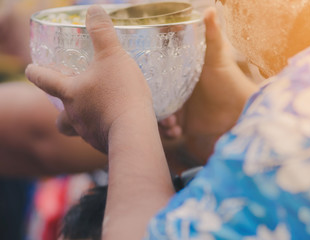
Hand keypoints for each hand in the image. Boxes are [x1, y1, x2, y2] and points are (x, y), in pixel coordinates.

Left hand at [26, 5, 152, 151]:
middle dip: (61, 111)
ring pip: (78, 129)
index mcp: (70, 93)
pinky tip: (116, 123)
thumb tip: (94, 9)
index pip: (43, 80)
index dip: (35, 72)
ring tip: (100, 112)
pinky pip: (98, 136)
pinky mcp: (103, 143)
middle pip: (59, 118)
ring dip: (85, 120)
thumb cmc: (120, 92)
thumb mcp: (112, 56)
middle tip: (73, 102)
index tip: (30, 69)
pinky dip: (103, 129)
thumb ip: (102, 32)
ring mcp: (88, 132)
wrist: (133, 130)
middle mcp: (74, 115)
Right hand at [160, 8, 257, 162]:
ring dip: (161, 120)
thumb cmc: (230, 81)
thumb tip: (209, 9)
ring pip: (160, 113)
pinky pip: (170, 129)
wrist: (241, 111)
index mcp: (182, 74)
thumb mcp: (218, 56)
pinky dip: (170, 132)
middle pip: (156, 96)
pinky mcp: (186, 123)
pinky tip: (177, 132)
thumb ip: (212, 35)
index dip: (151, 81)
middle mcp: (178, 90)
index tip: (147, 84)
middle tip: (159, 109)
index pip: (160, 74)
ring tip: (170, 124)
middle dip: (154, 104)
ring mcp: (181, 107)